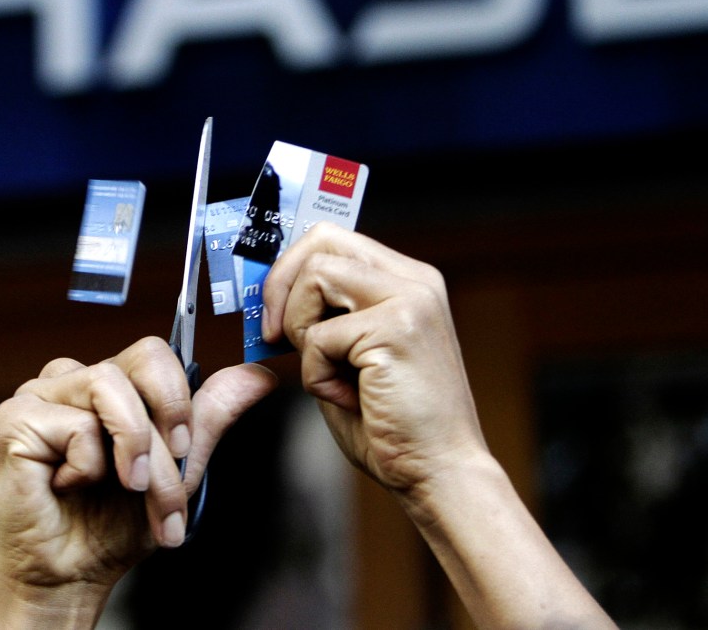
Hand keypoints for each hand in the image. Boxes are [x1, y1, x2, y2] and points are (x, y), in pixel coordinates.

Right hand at [0, 337, 275, 627]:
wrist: (70, 575)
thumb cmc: (113, 524)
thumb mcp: (178, 469)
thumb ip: (210, 418)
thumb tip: (259, 375)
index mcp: (110, 386)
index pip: (155, 353)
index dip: (179, 396)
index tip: (184, 449)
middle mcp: (75, 380)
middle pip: (142, 359)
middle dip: (167, 425)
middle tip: (162, 473)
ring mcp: (41, 394)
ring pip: (111, 385)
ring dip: (135, 450)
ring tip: (128, 488)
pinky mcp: (15, 418)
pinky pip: (76, 424)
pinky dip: (87, 466)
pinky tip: (67, 487)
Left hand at [261, 222, 486, 493]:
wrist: (439, 472)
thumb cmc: (391, 423)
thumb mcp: (351, 355)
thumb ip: (324, 317)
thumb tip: (271, 295)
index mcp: (407, 282)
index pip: (332, 238)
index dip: (289, 269)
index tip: (270, 311)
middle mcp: (415, 281)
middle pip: (321, 240)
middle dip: (281, 287)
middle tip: (274, 334)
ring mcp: (411, 300)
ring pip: (316, 275)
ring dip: (300, 328)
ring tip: (326, 371)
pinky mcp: (397, 328)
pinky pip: (319, 335)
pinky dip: (316, 374)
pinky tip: (347, 397)